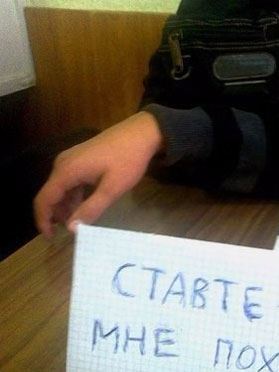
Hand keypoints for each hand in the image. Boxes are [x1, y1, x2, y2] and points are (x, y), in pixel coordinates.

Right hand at [34, 111, 162, 237]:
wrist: (141, 133)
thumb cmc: (128, 160)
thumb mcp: (112, 189)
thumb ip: (91, 209)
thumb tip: (71, 228)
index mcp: (66, 171)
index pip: (44, 200)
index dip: (43, 221)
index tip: (50, 238)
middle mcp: (62, 164)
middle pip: (50, 194)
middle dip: (57, 215)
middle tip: (71, 232)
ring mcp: (71, 160)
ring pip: (61, 189)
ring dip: (67, 207)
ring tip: (79, 222)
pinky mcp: (80, 159)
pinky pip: (70, 181)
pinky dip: (74, 196)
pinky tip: (85, 206)